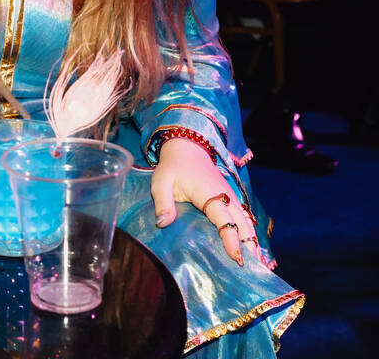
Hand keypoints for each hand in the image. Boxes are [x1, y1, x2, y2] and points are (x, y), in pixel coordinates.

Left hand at [151, 137, 261, 265]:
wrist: (187, 149)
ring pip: (247, 222)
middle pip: (242, 223)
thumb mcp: (160, 182)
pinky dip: (250, 233)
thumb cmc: (172, 167)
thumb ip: (162, 203)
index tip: (236, 256)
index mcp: (208, 193)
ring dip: (252, 241)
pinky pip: (244, 219)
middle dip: (248, 245)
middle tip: (251, 268)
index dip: (230, 238)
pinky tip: (253, 250)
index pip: (223, 218)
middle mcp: (225, 196)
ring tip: (258, 265)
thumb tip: (162, 224)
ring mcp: (230, 197)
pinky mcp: (231, 200)